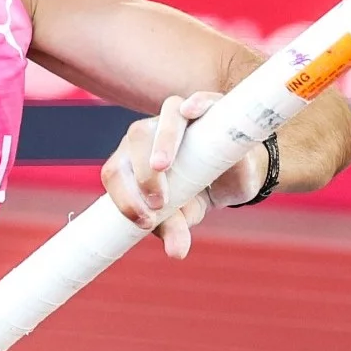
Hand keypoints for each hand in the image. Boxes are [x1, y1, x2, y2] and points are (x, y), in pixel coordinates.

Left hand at [102, 92, 267, 260]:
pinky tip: (191, 111)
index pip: (115, 171)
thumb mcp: (185, 215)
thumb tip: (177, 252)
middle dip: (141, 172)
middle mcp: (152, 133)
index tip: (144, 221)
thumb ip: (175, 229)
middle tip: (157, 203)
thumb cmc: (197, 193)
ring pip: (165, 114)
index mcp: (133, 159)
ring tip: (163, 166)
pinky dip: (197, 101)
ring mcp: (182, 117)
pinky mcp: (212, 108)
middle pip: (136, 138)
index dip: (123, 196)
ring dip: (163, 140)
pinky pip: (202, 98)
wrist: (236, 177)